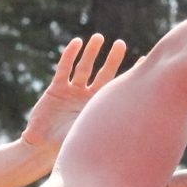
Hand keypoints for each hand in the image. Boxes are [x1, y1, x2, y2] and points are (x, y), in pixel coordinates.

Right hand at [19, 33, 129, 153]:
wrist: (42, 148)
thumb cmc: (67, 146)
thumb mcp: (90, 131)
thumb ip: (105, 121)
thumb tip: (137, 121)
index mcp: (98, 108)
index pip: (117, 88)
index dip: (129, 74)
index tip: (144, 60)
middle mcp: (87, 97)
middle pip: (103, 74)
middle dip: (112, 59)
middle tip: (121, 44)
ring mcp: (71, 92)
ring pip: (83, 67)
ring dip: (91, 52)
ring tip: (98, 38)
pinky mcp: (56, 89)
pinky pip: (64, 69)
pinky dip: (70, 56)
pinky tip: (77, 43)